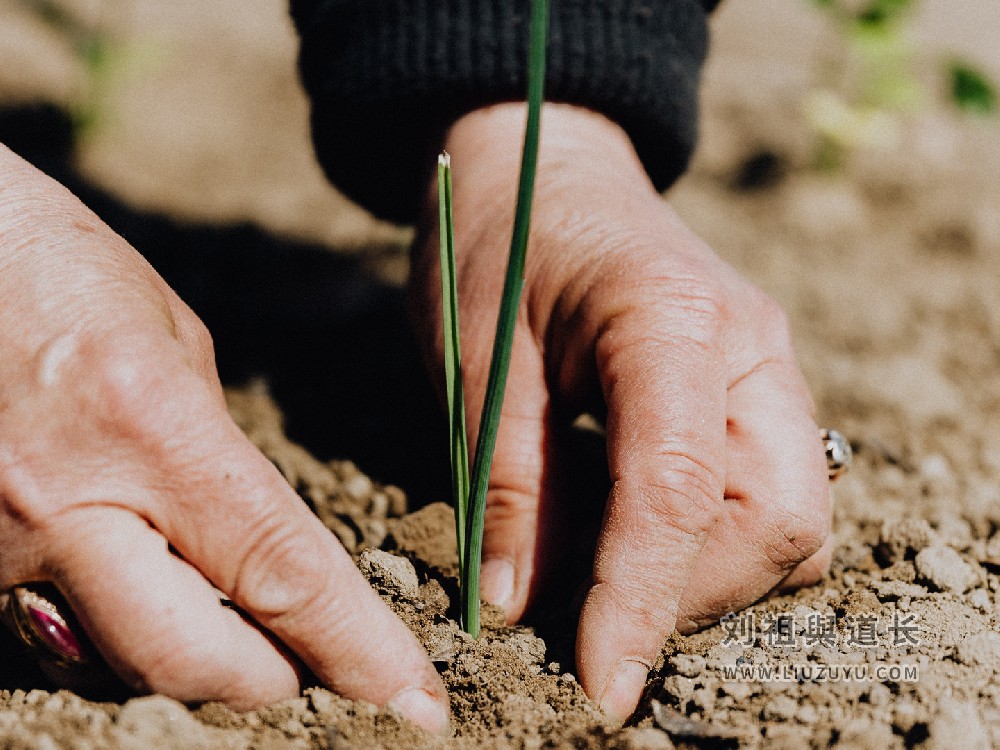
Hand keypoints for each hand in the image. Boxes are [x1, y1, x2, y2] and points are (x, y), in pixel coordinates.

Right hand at [0, 145, 447, 732]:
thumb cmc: (54, 268)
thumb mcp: (171, 340)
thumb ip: (215, 450)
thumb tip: (249, 537)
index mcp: (151, 426)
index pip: (281, 572)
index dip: (358, 650)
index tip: (418, 703)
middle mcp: (64, 504)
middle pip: (194, 660)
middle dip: (275, 683)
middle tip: (321, 673)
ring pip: (118, 661)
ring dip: (193, 659)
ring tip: (236, 625)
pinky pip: (52, 633)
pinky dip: (113, 628)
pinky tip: (138, 583)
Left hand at [412, 104, 831, 722]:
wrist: (541, 165)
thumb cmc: (496, 239)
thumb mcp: (478, 355)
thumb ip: (508, 480)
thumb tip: (519, 606)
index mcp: (672, 319)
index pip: (681, 490)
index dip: (642, 601)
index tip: (602, 684)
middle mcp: (751, 348)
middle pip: (776, 521)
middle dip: (688, 594)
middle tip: (590, 616)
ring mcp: (766, 368)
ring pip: (787, 521)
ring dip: (702, 575)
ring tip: (602, 572)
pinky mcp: (754, 391)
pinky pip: (766, 497)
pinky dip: (707, 543)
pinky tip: (629, 532)